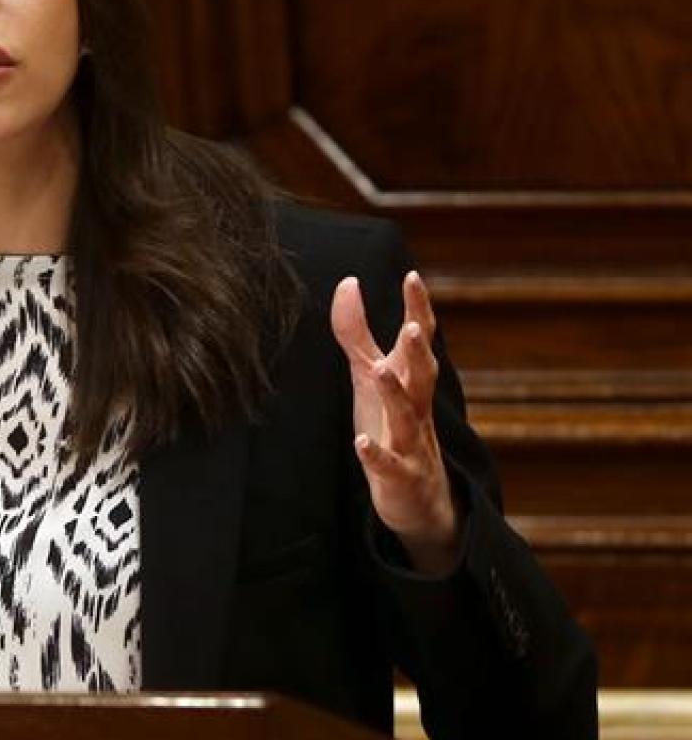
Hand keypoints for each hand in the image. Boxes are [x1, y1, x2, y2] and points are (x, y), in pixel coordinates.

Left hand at [330, 271, 459, 574]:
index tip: (414, 276)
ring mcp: (411, 443)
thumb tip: (348, 282)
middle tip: (414, 327)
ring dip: (395, 394)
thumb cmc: (390, 423)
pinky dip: (376, 456)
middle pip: (423, 376)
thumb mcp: (370, 374)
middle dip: (419, 352)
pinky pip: (389, 465)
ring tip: (381, 371)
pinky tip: (361, 444)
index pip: (419, 340)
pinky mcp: (398, 476)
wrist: (417, 495)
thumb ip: (356, 332)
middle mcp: (416, 407)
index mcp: (411, 380)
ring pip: (407, 416)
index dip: (418, 309)